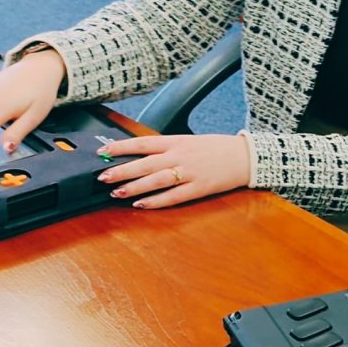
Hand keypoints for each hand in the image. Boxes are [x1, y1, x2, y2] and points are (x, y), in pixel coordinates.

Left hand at [96, 134, 250, 207]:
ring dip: (134, 187)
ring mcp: (189, 172)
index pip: (143, 143)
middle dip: (122, 170)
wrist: (244, 156)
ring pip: (156, 180)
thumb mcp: (189, 141)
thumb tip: (140, 155)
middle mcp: (180, 155)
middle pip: (145, 163)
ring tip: (117, 193)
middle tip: (103, 176)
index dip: (122, 147)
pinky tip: (142, 205)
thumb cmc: (215, 148)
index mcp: (177, 141)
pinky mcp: (198, 188)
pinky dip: (156, 201)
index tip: (103, 151)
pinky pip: (173, 197)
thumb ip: (167, 148)